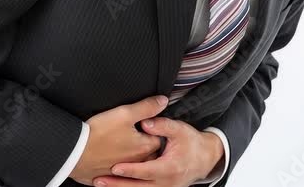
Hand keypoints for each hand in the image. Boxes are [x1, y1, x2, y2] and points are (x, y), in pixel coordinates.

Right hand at [68, 95, 169, 184]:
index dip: (153, 127)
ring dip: (130, 153)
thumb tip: (163, 101)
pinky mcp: (109, 175)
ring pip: (134, 161)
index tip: (145, 122)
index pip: (160, 136)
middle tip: (132, 131)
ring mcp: (123, 171)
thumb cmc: (97, 134)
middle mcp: (137, 162)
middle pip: (149, 151)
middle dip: (144, 141)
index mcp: (144, 147)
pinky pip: (118, 168)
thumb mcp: (124, 113)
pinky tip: (108, 153)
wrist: (72, 152)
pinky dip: (116, 161)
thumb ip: (146, 107)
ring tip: (119, 141)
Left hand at [93, 117, 224, 186]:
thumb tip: (144, 123)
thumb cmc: (191, 143)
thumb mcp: (180, 130)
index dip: (131, 170)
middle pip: (137, 186)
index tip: (115, 167)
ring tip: (100, 183)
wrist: (205, 159)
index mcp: (170, 168)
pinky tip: (113, 185)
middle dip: (117, 184)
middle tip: (98, 180)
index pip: (146, 171)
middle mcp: (165, 183)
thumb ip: (162, 125)